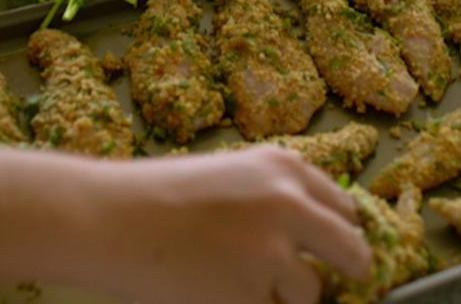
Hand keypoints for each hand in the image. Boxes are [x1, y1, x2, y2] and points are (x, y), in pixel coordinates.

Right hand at [74, 146, 372, 303]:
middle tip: (322, 288)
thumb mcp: (232, 174)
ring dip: (286, 298)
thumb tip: (316, 237)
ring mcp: (273, 254)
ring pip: (311, 294)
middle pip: (353, 253)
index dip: (341, 236)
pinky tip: (216, 294)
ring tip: (238, 285)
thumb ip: (278, 197)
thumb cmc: (158, 195)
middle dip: (347, 274)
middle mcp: (290, 206)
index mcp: (286, 169)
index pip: (346, 210)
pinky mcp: (250, 297)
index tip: (334, 254)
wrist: (106, 218)